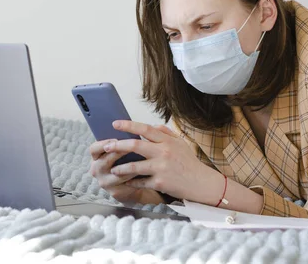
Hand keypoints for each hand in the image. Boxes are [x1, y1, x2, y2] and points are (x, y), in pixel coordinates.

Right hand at [88, 139, 163, 204]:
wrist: (131, 183)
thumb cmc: (126, 161)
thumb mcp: (121, 150)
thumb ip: (122, 140)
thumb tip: (130, 128)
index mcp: (96, 157)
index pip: (93, 149)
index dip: (103, 143)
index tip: (115, 139)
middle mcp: (97, 169)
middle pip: (103, 160)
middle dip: (118, 153)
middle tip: (131, 146)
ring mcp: (104, 181)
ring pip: (116, 172)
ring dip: (129, 164)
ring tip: (141, 156)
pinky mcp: (115, 191)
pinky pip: (125, 182)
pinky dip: (135, 175)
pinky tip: (144, 169)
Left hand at [103, 120, 221, 204]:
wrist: (201, 183)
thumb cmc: (189, 163)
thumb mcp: (180, 144)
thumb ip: (165, 133)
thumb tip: (151, 126)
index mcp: (167, 141)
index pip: (145, 129)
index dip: (128, 125)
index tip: (115, 123)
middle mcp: (164, 152)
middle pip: (135, 146)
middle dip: (118, 145)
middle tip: (106, 145)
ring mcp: (161, 168)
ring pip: (133, 166)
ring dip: (120, 168)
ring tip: (113, 168)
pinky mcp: (160, 183)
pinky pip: (140, 181)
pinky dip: (131, 182)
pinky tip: (125, 182)